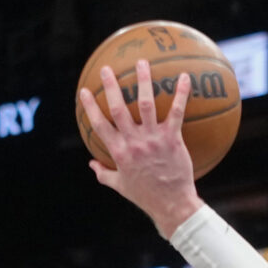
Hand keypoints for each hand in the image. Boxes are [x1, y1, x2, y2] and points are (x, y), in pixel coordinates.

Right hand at [79, 59, 200, 233]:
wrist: (172, 205)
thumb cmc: (146, 196)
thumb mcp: (120, 186)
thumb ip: (104, 173)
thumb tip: (91, 164)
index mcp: (119, 152)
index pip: (100, 125)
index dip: (91, 107)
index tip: (85, 91)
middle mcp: (134, 143)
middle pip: (118, 109)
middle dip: (111, 87)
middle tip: (106, 68)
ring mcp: (153, 140)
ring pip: (145, 105)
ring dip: (143, 81)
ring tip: (141, 62)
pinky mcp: (172, 139)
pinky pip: (176, 112)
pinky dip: (180, 94)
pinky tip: (183, 77)